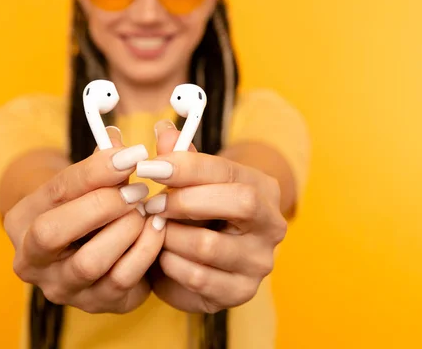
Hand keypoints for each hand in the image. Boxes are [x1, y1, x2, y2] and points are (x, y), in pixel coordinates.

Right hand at [3, 128, 165, 313]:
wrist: (90, 250)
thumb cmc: (87, 206)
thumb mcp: (88, 182)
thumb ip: (103, 161)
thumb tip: (116, 139)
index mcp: (23, 220)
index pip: (56, 191)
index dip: (96, 171)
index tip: (132, 155)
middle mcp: (32, 261)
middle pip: (53, 233)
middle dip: (101, 206)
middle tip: (138, 190)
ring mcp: (62, 288)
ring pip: (89, 261)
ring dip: (126, 230)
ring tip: (147, 210)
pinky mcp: (96, 303)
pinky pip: (122, 280)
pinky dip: (145, 251)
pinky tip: (157, 230)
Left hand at [141, 121, 286, 312]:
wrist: (208, 258)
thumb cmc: (198, 212)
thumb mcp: (190, 182)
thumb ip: (179, 157)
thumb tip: (164, 130)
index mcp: (262, 188)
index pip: (228, 171)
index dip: (186, 167)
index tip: (150, 166)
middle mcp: (271, 224)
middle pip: (238, 203)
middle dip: (184, 201)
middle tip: (150, 204)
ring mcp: (260, 261)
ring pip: (209, 245)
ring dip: (170, 236)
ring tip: (154, 231)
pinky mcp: (241, 292)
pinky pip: (198, 277)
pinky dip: (171, 264)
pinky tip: (163, 255)